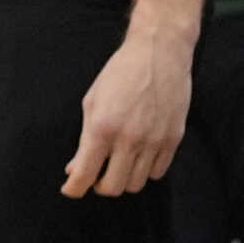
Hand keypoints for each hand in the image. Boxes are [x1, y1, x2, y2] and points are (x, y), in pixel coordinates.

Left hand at [63, 25, 192, 198]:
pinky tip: (138, 155)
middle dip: (99, 186)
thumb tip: (75, 167)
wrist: (159, 53)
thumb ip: (85, 138)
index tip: (70, 189)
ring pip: (136, 184)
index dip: (74, 188)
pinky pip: (157, 172)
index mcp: (102, 127)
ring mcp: (154, 141)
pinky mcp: (173, 140)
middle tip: (96, 173)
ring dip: (123, 179)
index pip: (85, 173)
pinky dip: (145, 170)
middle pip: (113, 187)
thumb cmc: (120, 73)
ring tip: (118, 162)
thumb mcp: (92, 100)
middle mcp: (129, 139)